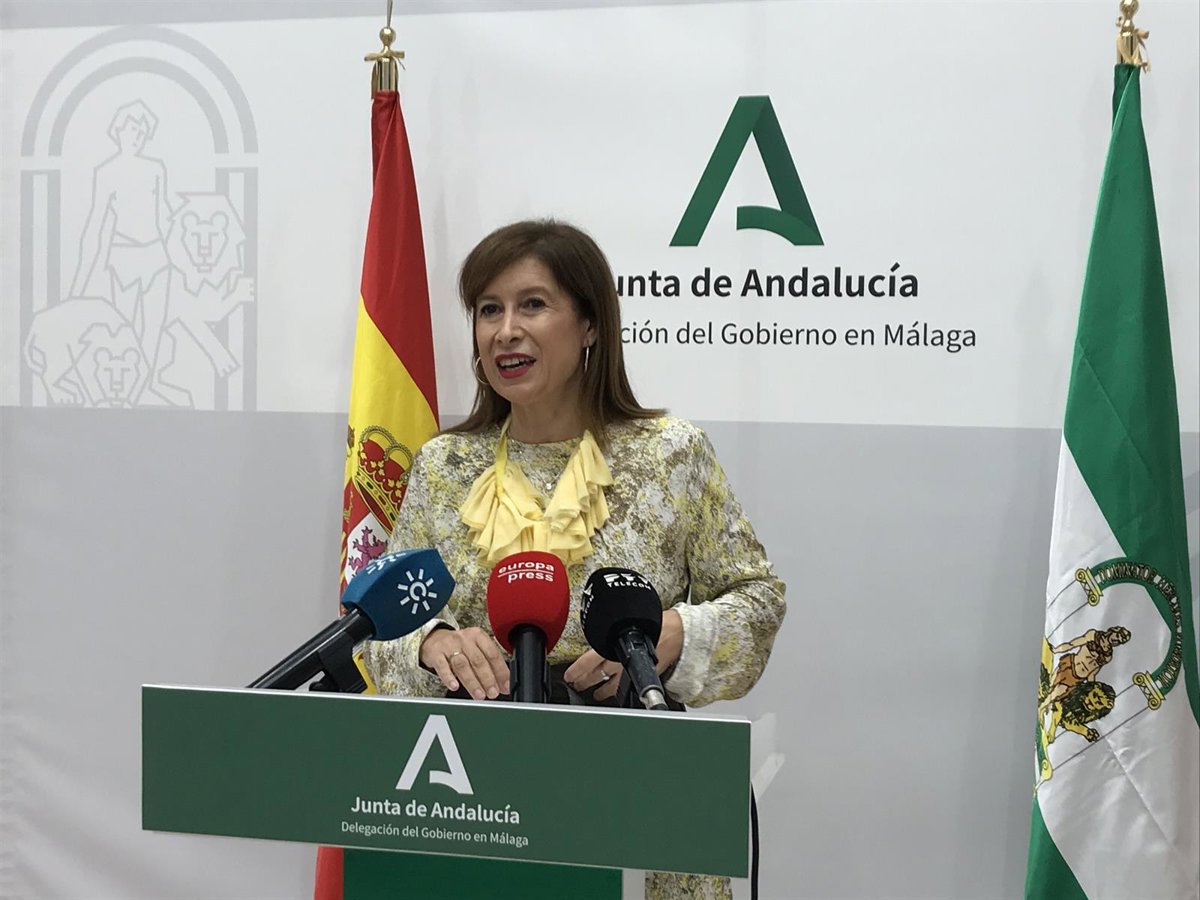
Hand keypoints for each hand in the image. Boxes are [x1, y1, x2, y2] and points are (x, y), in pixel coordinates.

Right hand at [419, 626, 509, 699]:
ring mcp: (449, 646)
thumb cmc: (460, 646)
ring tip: (479, 695)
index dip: (500, 671)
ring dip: (472, 682)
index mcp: (478, 636)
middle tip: (493, 693)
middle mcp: (465, 639)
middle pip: (478, 660)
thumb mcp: (476, 649)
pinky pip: (442, 667)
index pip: (493, 654)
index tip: (505, 686)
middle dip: (487, 679)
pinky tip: (455, 686)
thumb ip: (489, 665)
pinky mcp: (436, 654)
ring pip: (462, 665)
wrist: (434, 639)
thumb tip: (503, 685)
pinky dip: (449, 678)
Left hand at [564, 609, 682, 702]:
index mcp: (617, 645)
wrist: (679, 632)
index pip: (591, 660)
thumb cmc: (657, 623)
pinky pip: (627, 687)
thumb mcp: (630, 619)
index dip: (578, 669)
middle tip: (576, 683)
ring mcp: (634, 672)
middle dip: (585, 681)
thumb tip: (600, 630)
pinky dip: (617, 691)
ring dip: (600, 690)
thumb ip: (614, 627)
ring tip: (593, 692)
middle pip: (598, 676)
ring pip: (611, 686)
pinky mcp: (644, 677)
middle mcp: (623, 662)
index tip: (569, 675)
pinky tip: (613, 692)